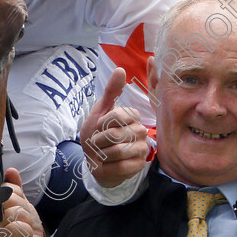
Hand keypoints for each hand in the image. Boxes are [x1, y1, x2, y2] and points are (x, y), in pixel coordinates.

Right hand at [0, 168, 47, 236]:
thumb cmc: (24, 230)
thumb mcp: (21, 205)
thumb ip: (15, 189)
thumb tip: (10, 171)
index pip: (5, 188)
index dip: (16, 195)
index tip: (17, 205)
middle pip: (10, 198)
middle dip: (23, 208)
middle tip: (22, 220)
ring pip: (15, 212)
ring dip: (27, 221)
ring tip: (23, 230)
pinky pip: (18, 227)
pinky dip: (26, 232)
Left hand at [80, 67, 148, 187]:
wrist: (94, 161)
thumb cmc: (97, 135)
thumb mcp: (99, 112)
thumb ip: (110, 92)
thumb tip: (120, 69)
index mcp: (133, 116)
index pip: (116, 116)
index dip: (100, 124)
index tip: (99, 127)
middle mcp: (141, 131)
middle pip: (115, 135)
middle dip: (99, 141)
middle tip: (99, 143)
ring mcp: (142, 149)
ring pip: (117, 151)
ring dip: (102, 154)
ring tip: (103, 153)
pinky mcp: (139, 166)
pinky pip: (121, 166)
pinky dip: (107, 167)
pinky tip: (108, 164)